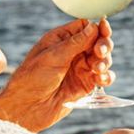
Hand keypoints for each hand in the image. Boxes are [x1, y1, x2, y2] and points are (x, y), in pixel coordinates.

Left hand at [0, 18, 114, 132]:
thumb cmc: (32, 79)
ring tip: (97, 69)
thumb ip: (75, 43)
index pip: (85, 27)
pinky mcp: (85, 85)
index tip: (104, 30)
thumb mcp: (52, 57)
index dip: (97, 28)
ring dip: (105, 62)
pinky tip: (102, 80)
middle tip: (100, 52)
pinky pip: (102, 78)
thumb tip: (93, 26)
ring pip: (102, 60)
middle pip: (97, 42)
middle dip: (103, 45)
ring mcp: (79, 69)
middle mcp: (72, 52)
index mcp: (61, 40)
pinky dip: (106, 77)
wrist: (27, 108)